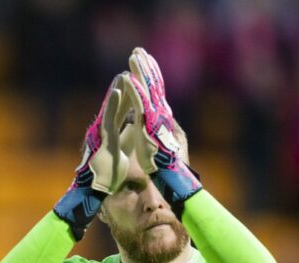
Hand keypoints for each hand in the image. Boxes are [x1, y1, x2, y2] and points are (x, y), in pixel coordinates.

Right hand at [54, 72, 129, 239]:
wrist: (95, 190)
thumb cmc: (106, 173)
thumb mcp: (121, 151)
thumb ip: (126, 137)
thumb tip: (133, 127)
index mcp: (111, 132)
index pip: (123, 110)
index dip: (129, 95)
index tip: (136, 81)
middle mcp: (105, 129)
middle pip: (116, 104)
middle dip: (123, 88)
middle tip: (130, 70)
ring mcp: (102, 132)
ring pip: (111, 107)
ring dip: (117, 89)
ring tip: (124, 73)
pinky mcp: (102, 137)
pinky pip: (109, 117)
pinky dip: (114, 103)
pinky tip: (118, 90)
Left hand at [123, 47, 201, 205]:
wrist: (170, 175)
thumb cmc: (163, 162)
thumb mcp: (159, 139)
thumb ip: (158, 125)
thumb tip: (159, 115)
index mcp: (160, 116)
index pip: (156, 92)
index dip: (151, 75)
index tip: (146, 60)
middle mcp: (160, 113)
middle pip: (154, 85)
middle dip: (146, 67)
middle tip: (139, 50)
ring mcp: (155, 117)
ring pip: (148, 90)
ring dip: (141, 72)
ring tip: (134, 56)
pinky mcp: (149, 125)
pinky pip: (141, 104)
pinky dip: (135, 91)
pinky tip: (129, 78)